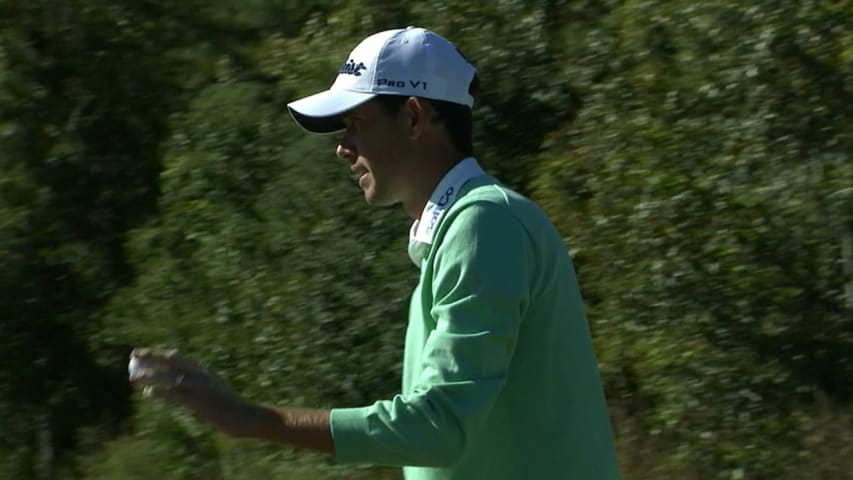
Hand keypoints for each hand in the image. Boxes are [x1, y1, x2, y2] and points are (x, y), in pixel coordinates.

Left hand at [129, 348, 252, 437]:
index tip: (141, 353)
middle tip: (133, 357)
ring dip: (151, 376)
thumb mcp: (210, 391)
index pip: (177, 356)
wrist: (243, 416)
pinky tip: (148, 394)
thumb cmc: (226, 407)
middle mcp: (201, 374)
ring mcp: (201, 387)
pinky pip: (175, 395)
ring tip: (134, 378)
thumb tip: (170, 391)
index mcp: (203, 369)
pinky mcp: (199, 401)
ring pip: (170, 377)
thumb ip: (192, 388)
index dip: (157, 353)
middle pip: (171, 361)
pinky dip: (161, 393)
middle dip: (151, 358)